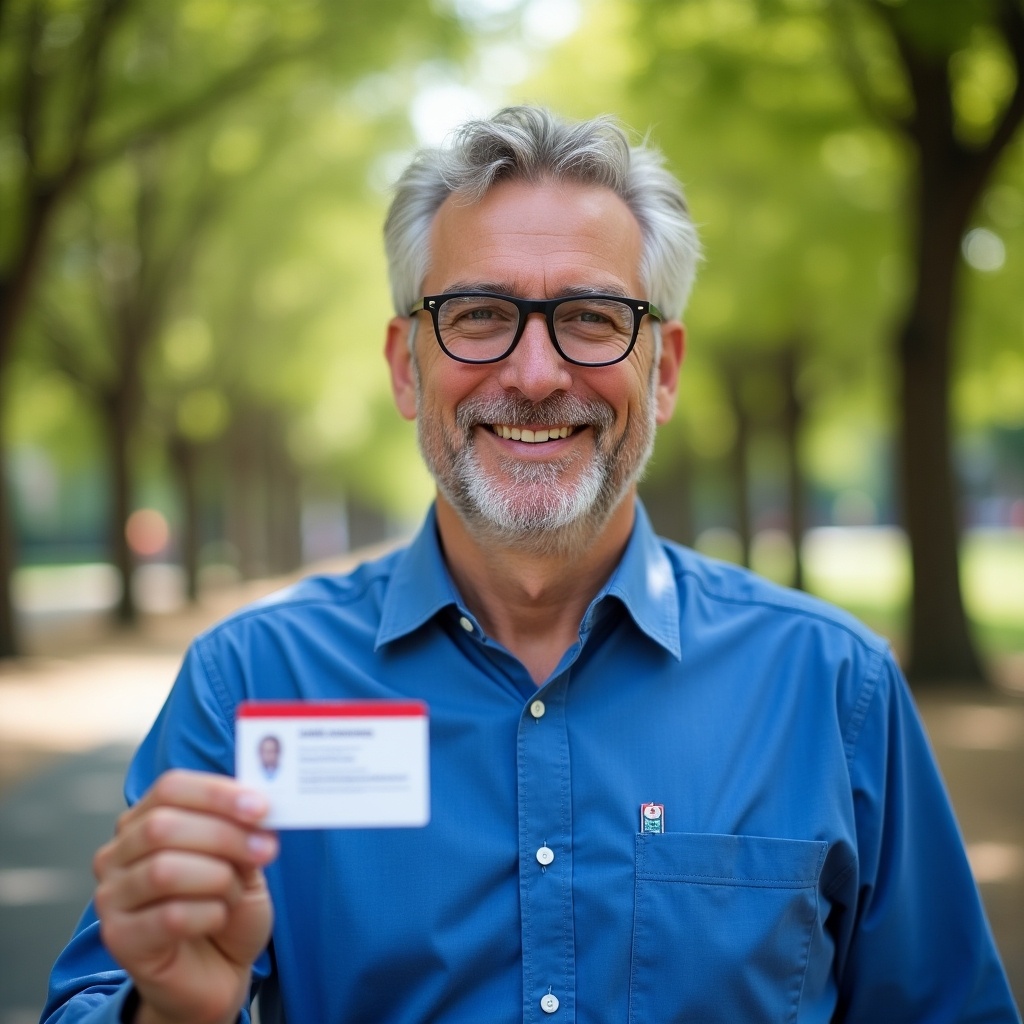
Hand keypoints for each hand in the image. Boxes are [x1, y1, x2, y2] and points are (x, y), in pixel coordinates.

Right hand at [93, 770, 278, 1023]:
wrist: (217, 971)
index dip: (217, 793)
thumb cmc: (226, 905)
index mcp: (145, 820)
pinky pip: (169, 916)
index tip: (261, 807)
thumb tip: (259, 805)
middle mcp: (118, 853)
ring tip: (236, 892)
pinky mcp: (119, 938)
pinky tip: (218, 918)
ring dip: (217, 878)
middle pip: (163, 826)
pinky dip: (209, 913)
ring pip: (164, 870)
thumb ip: (244, 829)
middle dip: (225, 835)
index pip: (171, 787)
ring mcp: (112, 896)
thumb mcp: (243, 859)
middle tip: (266, 849)